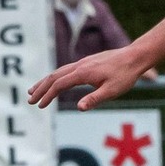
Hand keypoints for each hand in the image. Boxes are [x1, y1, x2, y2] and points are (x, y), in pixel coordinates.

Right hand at [26, 44, 152, 109]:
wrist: (135, 57)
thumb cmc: (125, 75)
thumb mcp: (112, 90)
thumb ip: (95, 99)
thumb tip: (79, 108)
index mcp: (82, 73)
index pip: (59, 85)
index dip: (48, 96)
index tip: (40, 106)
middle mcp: (79, 66)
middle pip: (53, 77)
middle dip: (40, 89)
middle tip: (29, 100)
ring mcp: (82, 63)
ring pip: (58, 72)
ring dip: (45, 82)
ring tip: (34, 90)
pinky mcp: (87, 62)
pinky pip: (65, 69)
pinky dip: (56, 76)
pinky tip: (55, 82)